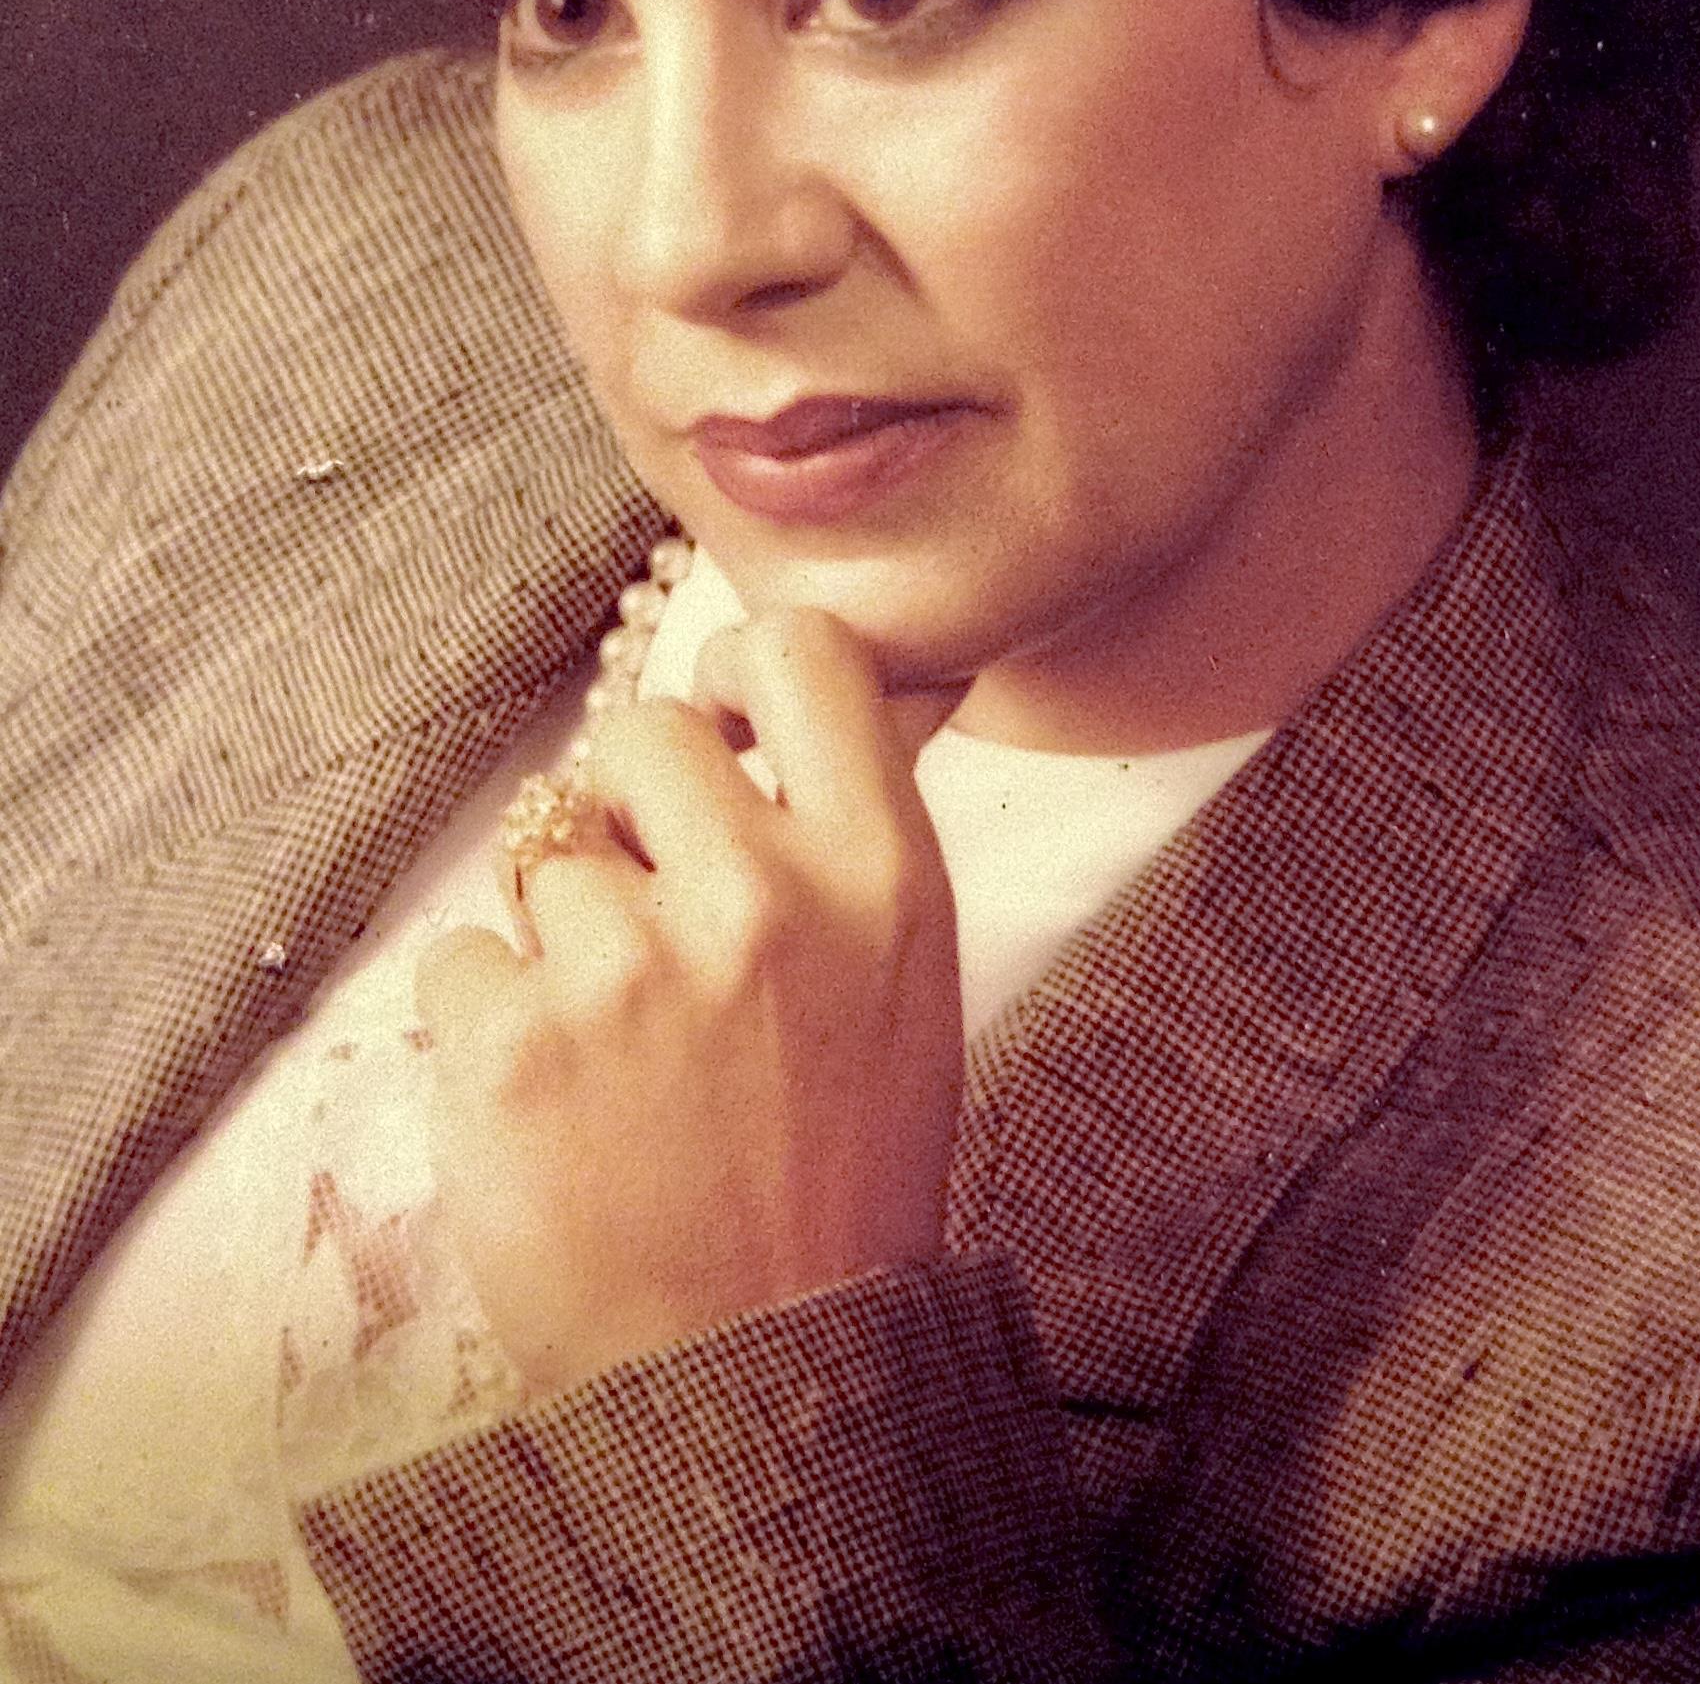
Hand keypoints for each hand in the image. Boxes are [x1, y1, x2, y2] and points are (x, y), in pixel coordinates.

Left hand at [416, 610, 962, 1395]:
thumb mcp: (906, 985)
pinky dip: (488, 1022)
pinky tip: (555, 1102)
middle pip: (640, 735)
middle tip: (652, 921)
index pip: (801, 653)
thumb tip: (775, 702)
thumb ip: (845, 841)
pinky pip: (462, 958)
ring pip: (544, 858)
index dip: (738, 671)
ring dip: (561, 936)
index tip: (722, 730)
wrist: (755, 1378)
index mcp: (880, 876)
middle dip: (629, 812)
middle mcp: (760, 899)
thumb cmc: (836, 1172)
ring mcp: (627, 969)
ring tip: (616, 1053)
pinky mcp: (508, 1044)